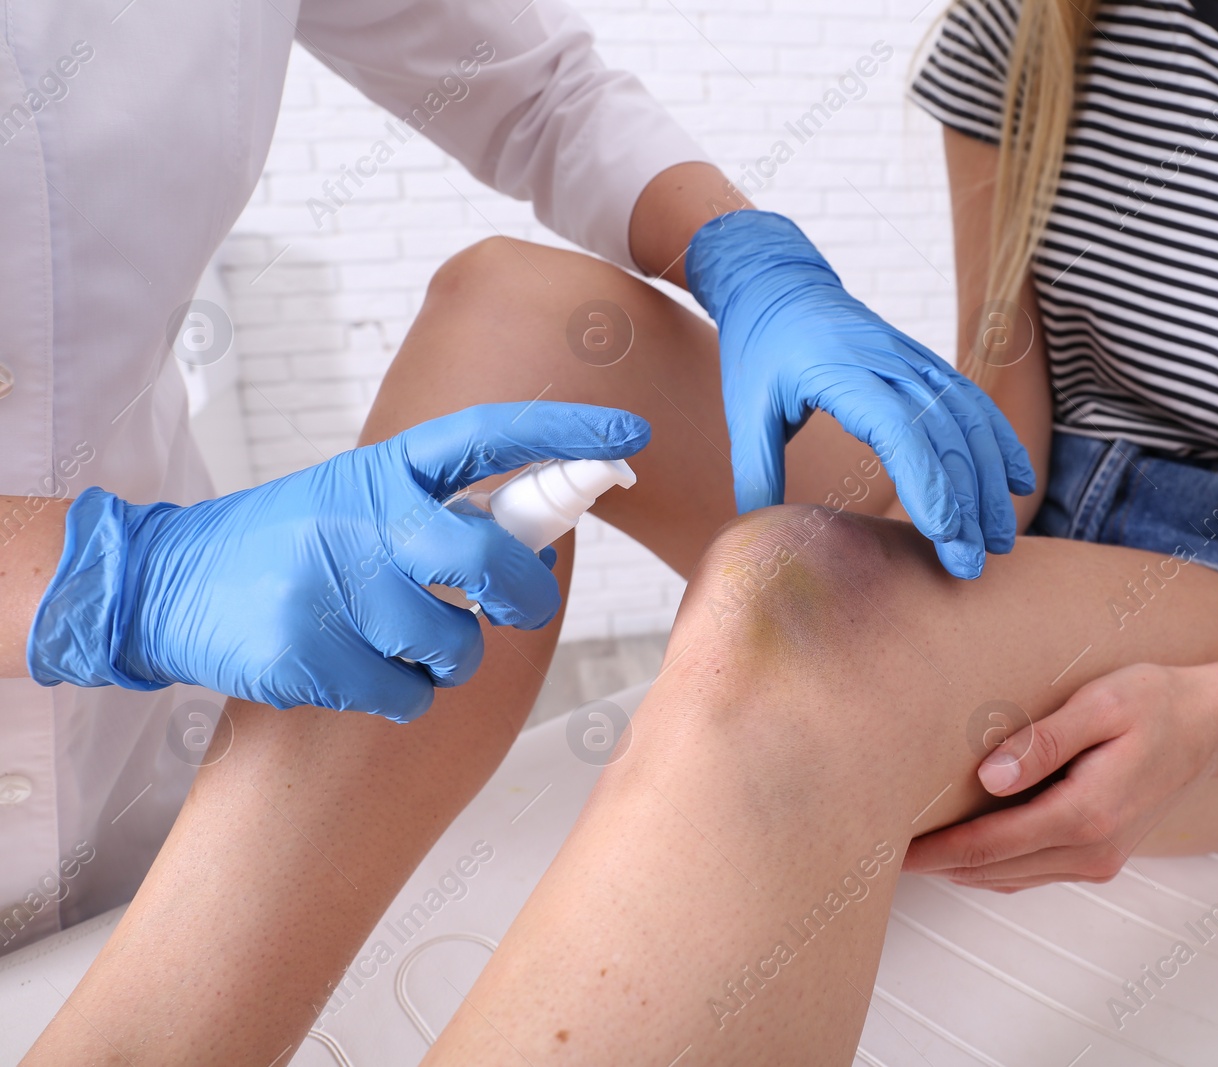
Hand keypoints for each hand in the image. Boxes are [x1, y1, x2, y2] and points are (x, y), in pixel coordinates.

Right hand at [28, 402, 648, 721]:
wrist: (162, 585)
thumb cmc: (284, 544)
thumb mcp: (355, 496)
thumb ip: (438, 506)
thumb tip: (546, 525)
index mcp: (383, 472)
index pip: (488, 435)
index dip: (563, 434)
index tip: (627, 437)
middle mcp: (364, 518)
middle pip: (490, 557)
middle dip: (522, 595)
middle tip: (514, 609)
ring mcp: (334, 586)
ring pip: (455, 645)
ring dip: (446, 660)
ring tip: (401, 644)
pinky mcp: (308, 653)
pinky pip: (405, 696)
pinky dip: (397, 698)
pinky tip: (356, 673)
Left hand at [685, 210, 1034, 578]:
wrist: (779, 283)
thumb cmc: (760, 349)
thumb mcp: (745, 409)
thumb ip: (756, 472)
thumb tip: (762, 536)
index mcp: (840, 370)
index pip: (899, 429)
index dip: (927, 481)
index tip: (944, 533)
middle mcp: (888, 361)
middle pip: (943, 433)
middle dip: (966, 501)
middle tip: (973, 561)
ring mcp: (914, 358)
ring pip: (968, 419)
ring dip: (991, 480)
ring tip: (999, 538)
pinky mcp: (926, 362)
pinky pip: (973, 401)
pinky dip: (999, 441)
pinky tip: (1019, 481)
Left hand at [905, 663, 1217, 889]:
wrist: (1214, 727)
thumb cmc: (1157, 702)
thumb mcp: (1100, 705)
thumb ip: (1043, 742)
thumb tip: (988, 778)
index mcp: (1087, 813)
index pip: (989, 844)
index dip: (934, 851)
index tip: (888, 848)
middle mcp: (1092, 849)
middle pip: (993, 870)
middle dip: (936, 865)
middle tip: (880, 852)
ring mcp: (1099, 860)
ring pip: (1010, 878)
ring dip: (961, 870)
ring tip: (910, 852)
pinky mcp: (1101, 857)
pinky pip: (1033, 873)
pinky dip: (993, 868)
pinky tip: (962, 850)